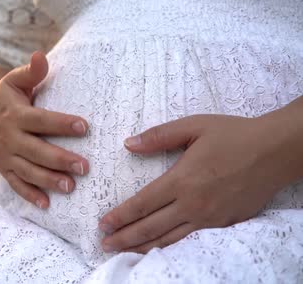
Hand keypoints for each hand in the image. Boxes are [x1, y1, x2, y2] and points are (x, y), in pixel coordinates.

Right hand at [0, 52, 89, 208]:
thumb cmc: (4, 96)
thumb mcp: (14, 80)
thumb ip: (30, 72)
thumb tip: (41, 56)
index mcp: (15, 114)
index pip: (40, 120)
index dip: (61, 123)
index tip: (84, 126)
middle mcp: (9, 137)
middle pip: (36, 150)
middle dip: (59, 159)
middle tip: (84, 167)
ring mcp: (5, 155)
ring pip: (27, 170)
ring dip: (48, 180)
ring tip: (70, 187)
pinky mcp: (4, 168)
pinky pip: (15, 184)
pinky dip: (29, 194)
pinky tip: (46, 205)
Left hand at [99, 112, 302, 253]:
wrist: (276, 151)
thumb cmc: (234, 135)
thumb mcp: (194, 126)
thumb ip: (158, 136)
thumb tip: (128, 144)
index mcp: (182, 180)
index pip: (142, 204)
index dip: (120, 216)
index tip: (103, 223)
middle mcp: (193, 204)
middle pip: (151, 227)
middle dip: (125, 238)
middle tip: (105, 243)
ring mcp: (210, 218)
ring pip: (170, 240)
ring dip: (143, 247)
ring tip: (123, 252)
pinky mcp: (225, 224)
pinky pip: (191, 241)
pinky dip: (170, 248)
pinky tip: (159, 249)